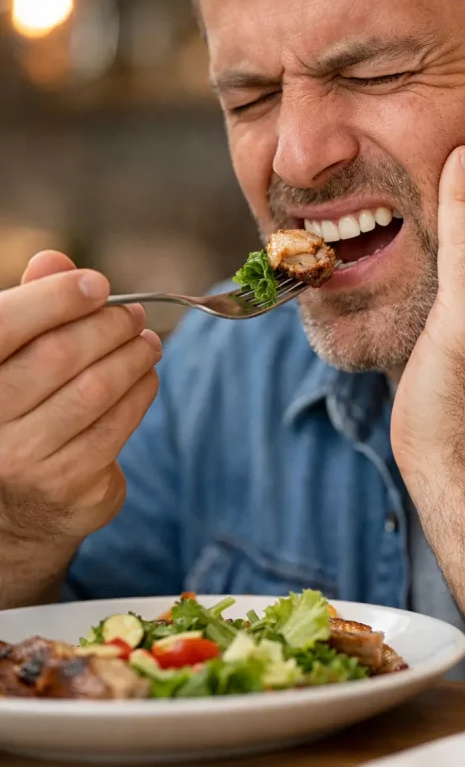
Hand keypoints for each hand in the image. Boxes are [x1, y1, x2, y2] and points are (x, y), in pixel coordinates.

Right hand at [0, 251, 160, 606]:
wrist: (15, 509)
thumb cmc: (15, 410)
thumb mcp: (10, 357)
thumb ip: (29, 306)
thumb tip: (55, 260)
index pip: (4, 327)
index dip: (55, 298)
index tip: (96, 285)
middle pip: (57, 356)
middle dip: (107, 326)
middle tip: (132, 315)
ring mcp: (23, 463)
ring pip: (95, 391)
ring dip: (133, 357)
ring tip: (146, 342)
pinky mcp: (67, 489)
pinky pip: (118, 426)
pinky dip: (141, 392)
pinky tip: (145, 377)